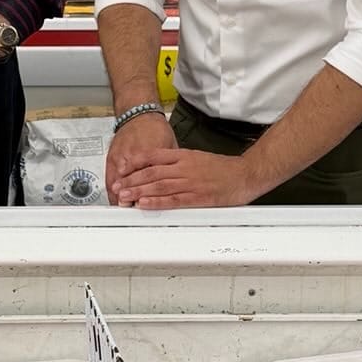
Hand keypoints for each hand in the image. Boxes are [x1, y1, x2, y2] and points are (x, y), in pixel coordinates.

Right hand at [106, 112, 176, 203]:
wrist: (138, 113)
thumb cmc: (155, 128)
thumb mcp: (169, 146)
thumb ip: (169, 166)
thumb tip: (176, 179)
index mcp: (152, 154)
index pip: (150, 179)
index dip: (149, 193)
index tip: (149, 203)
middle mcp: (134, 156)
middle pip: (132, 182)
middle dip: (133, 197)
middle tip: (134, 208)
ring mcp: (122, 157)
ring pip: (119, 180)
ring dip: (120, 194)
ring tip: (122, 205)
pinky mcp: (112, 156)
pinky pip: (111, 175)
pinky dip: (112, 186)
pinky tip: (115, 194)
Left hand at [113, 148, 258, 210]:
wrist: (245, 174)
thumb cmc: (222, 168)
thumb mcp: (196, 157)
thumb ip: (177, 162)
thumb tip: (157, 167)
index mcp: (183, 156)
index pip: (152, 157)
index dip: (134, 163)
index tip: (121, 169)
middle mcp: (184, 167)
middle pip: (151, 172)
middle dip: (131, 180)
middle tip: (117, 187)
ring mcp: (190, 182)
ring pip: (159, 186)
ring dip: (138, 191)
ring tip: (124, 196)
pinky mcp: (198, 197)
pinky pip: (174, 200)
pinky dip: (157, 202)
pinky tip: (145, 204)